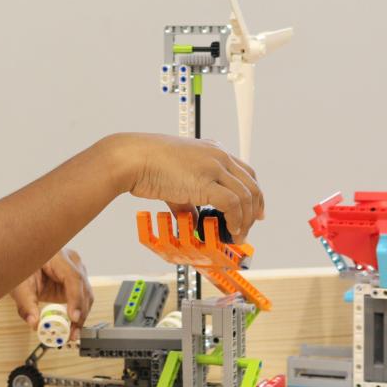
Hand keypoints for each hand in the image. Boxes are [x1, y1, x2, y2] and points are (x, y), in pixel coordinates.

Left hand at [10, 248, 92, 339]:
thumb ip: (26, 304)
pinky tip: (72, 327)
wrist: (24, 263)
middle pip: (83, 289)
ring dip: (81, 316)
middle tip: (72, 332)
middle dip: (80, 314)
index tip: (73, 317)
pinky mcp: (75, 283)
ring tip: (71, 333)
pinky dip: (78, 313)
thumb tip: (34, 322)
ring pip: (86, 295)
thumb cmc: (23, 268)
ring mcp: (76, 271)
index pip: (73, 277)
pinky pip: (82, 299)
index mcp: (58, 257)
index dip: (76, 299)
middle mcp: (71, 262)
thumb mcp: (20, 285)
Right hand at [107, 133, 264, 242]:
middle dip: (253, 211)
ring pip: (246, 196)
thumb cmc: (146, 164)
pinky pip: (233, 204)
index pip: (245, 173)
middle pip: (251, 184)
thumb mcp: (176, 178)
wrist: (132, 158)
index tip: (254, 212)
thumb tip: (193, 218)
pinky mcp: (206, 181)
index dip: (254, 195)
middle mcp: (218, 156)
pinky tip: (229, 231)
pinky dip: (235, 220)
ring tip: (237, 235)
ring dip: (245, 220)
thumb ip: (189, 199)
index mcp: (212, 150)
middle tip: (247, 229)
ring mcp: (214, 167)